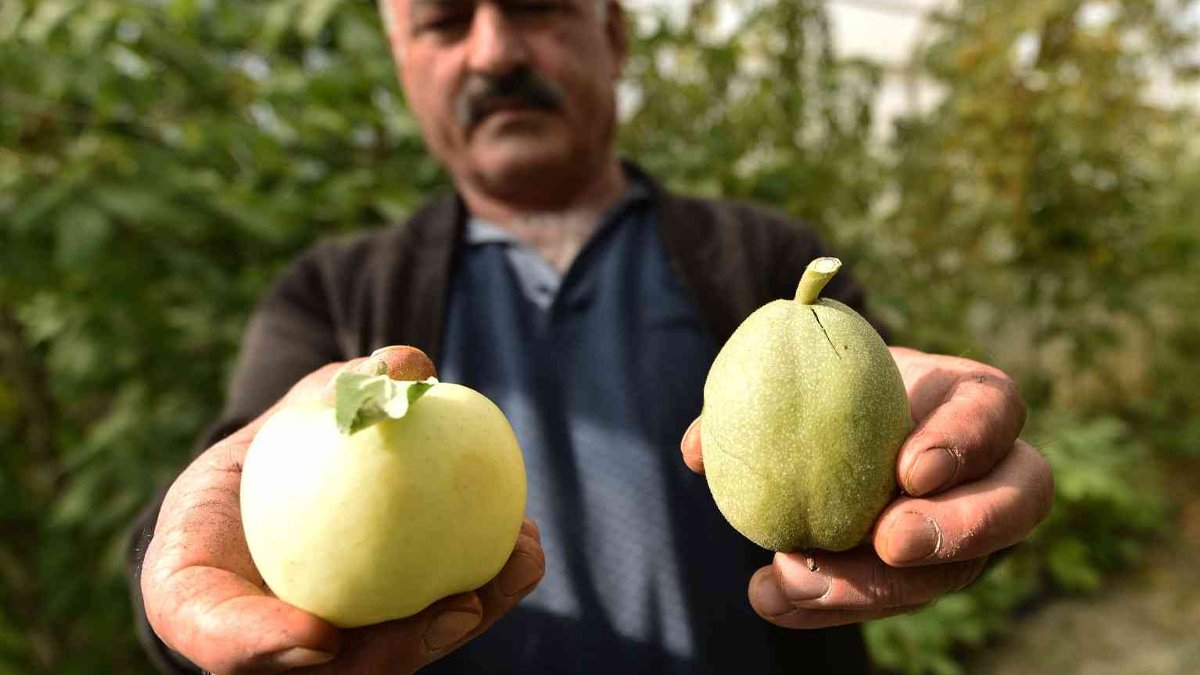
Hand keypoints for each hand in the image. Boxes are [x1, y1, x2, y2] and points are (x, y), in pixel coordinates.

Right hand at [140, 347, 544, 673]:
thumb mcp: (284, 416)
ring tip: (519, 565)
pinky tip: (525, 546)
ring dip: (462, 621)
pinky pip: (428, 620)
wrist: (280, 488)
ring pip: (390, 656)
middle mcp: (262, 638)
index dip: (263, 647)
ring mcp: (322, 645)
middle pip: (326, 671)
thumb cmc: (268, 451)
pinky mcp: (379, 633)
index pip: (218, 636)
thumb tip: (406, 363)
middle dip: (397, 653)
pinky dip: (482, 589)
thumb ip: (332, 395)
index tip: (321, 635)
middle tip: (457, 608)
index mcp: (199, 595)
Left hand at [680, 347, 1052, 627]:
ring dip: (872, 586)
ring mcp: (967, 530)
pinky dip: (823, 605)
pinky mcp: (924, 574)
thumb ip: (756, 394)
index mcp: (973, 401)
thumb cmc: (827, 380)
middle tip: (888, 542)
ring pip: (954, 572)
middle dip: (955, 531)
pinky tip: (771, 599)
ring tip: (795, 582)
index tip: (911, 469)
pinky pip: (886, 598)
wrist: (834, 420)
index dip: (964, 442)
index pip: (996, 412)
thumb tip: (697, 450)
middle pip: (1012, 505)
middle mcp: (990, 472)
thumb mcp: (802, 367)